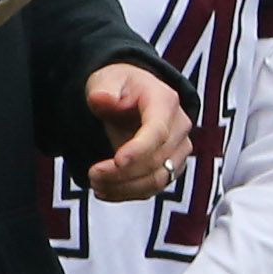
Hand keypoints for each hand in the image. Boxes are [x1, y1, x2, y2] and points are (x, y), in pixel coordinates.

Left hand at [85, 64, 191, 201]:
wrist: (132, 97)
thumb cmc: (120, 87)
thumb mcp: (106, 80)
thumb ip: (104, 90)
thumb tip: (101, 99)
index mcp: (165, 101)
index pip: (158, 132)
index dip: (139, 150)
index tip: (116, 161)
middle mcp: (180, 127)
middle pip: (157, 161)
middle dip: (122, 173)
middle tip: (92, 174)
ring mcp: (179, 150)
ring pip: (158, 180)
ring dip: (125, 188)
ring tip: (96, 184)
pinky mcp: (172, 167)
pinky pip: (153, 188)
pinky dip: (128, 193)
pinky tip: (105, 190)